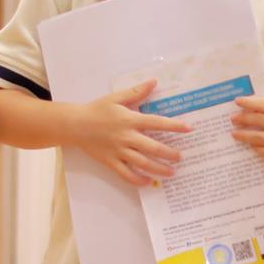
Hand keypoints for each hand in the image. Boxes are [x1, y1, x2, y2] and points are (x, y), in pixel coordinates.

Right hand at [70, 80, 189, 186]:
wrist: (75, 124)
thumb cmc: (97, 110)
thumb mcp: (116, 98)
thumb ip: (136, 92)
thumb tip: (154, 81)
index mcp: (130, 120)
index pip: (157, 123)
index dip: (174, 126)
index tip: (189, 129)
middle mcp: (127, 137)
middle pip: (153, 148)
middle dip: (169, 153)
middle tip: (180, 157)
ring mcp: (119, 151)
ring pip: (143, 163)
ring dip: (159, 169)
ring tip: (172, 172)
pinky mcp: (111, 162)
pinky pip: (126, 175)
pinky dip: (138, 180)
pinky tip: (149, 182)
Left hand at [231, 96, 263, 169]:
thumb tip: (253, 108)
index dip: (248, 103)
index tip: (236, 101)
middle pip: (259, 120)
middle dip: (243, 119)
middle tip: (232, 119)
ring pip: (259, 138)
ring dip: (244, 135)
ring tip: (235, 133)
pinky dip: (257, 148)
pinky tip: (251, 145)